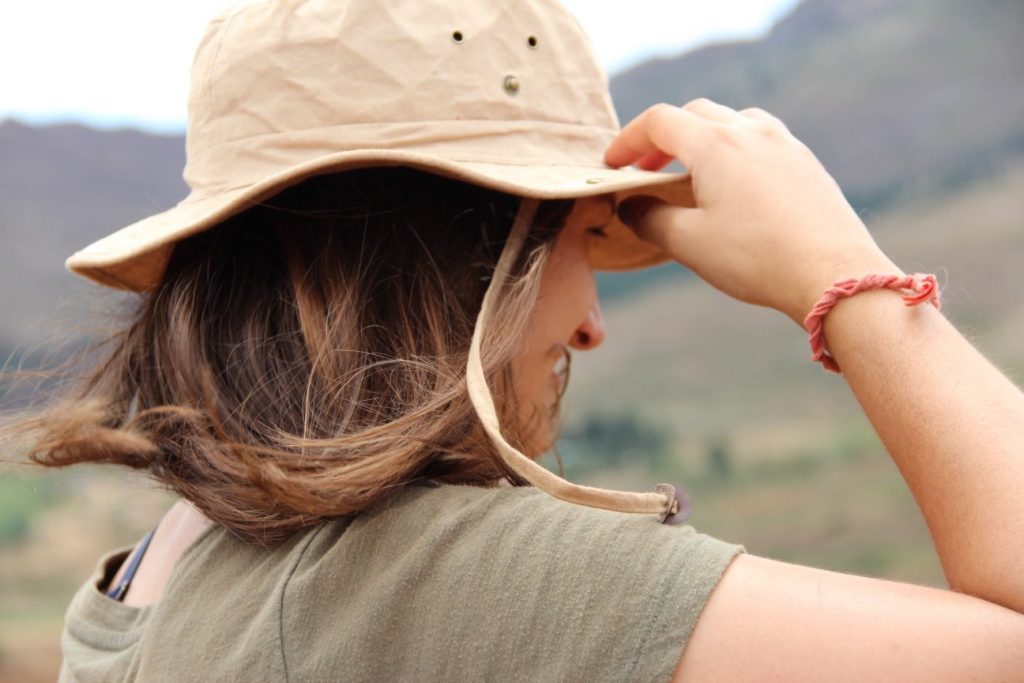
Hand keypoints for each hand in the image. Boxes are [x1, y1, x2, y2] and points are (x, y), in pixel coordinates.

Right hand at [607, 99, 900, 324]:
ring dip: (701, 139)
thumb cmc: (757, 258)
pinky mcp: (806, 163)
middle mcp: (750, 131)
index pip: (658, 122)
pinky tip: (733, 187)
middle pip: (694, 114)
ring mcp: (784, 143)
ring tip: (690, 174)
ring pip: (732, 122)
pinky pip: (761, 141)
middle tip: (645, 170)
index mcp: (714, 144)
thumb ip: (649, 219)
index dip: (627, 140)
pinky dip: (733, 151)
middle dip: (662, 138)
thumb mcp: (689, 243)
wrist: (834, 274)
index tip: (611, 164)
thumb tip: (631, 206)